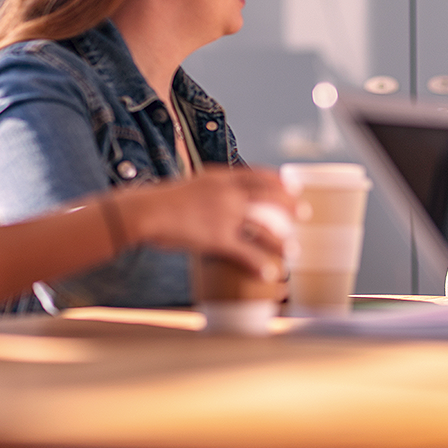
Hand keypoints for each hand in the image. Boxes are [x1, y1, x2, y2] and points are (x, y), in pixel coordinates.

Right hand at [114, 165, 299, 281]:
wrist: (143, 211)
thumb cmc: (160, 201)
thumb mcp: (189, 185)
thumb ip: (208, 190)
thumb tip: (217, 197)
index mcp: (221, 177)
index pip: (258, 175)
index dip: (279, 181)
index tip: (293, 185)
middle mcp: (228, 193)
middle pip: (269, 197)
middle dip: (290, 206)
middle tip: (304, 213)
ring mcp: (225, 215)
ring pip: (264, 227)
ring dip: (281, 240)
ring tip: (293, 250)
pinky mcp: (217, 238)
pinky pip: (246, 252)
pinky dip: (259, 264)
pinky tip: (269, 273)